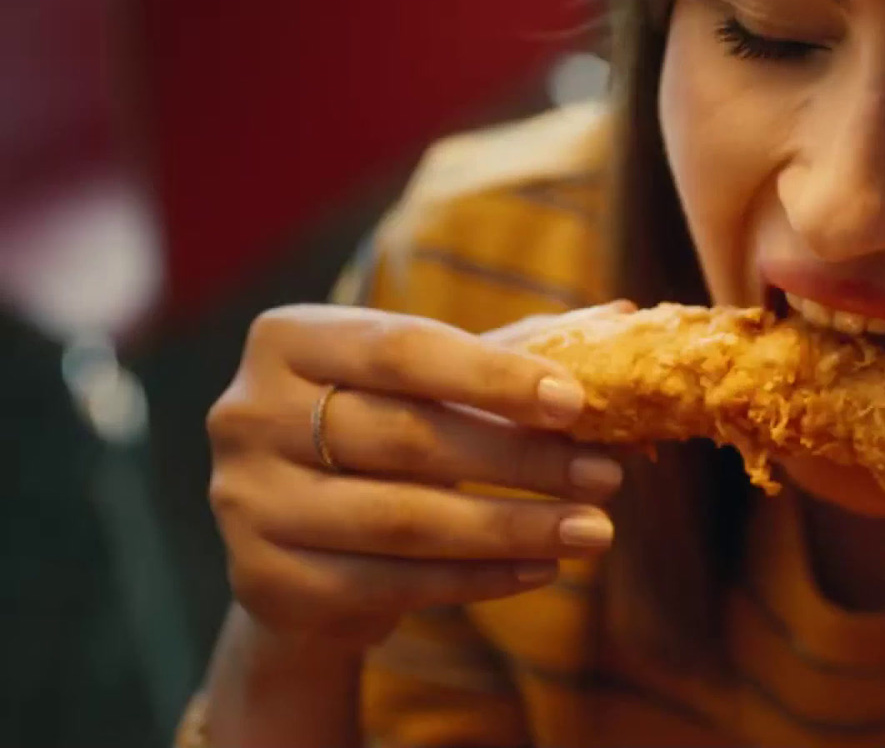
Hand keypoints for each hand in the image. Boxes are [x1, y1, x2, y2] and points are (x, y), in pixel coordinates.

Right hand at [206, 302, 633, 649]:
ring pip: (404, 520)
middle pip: (408, 438)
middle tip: (608, 476)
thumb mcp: (431, 384)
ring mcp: (248, 502)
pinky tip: (542, 568)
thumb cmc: (383, 436)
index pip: (403, 349)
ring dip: (514, 527)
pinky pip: (391, 583)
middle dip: (522, 461)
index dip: (494, 377)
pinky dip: (479, 579)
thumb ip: (513, 350)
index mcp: (287, 339)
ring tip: (595, 530)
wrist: (298, 541)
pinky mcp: (266, 581)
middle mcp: (249, 414)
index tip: (576, 402)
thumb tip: (624, 313)